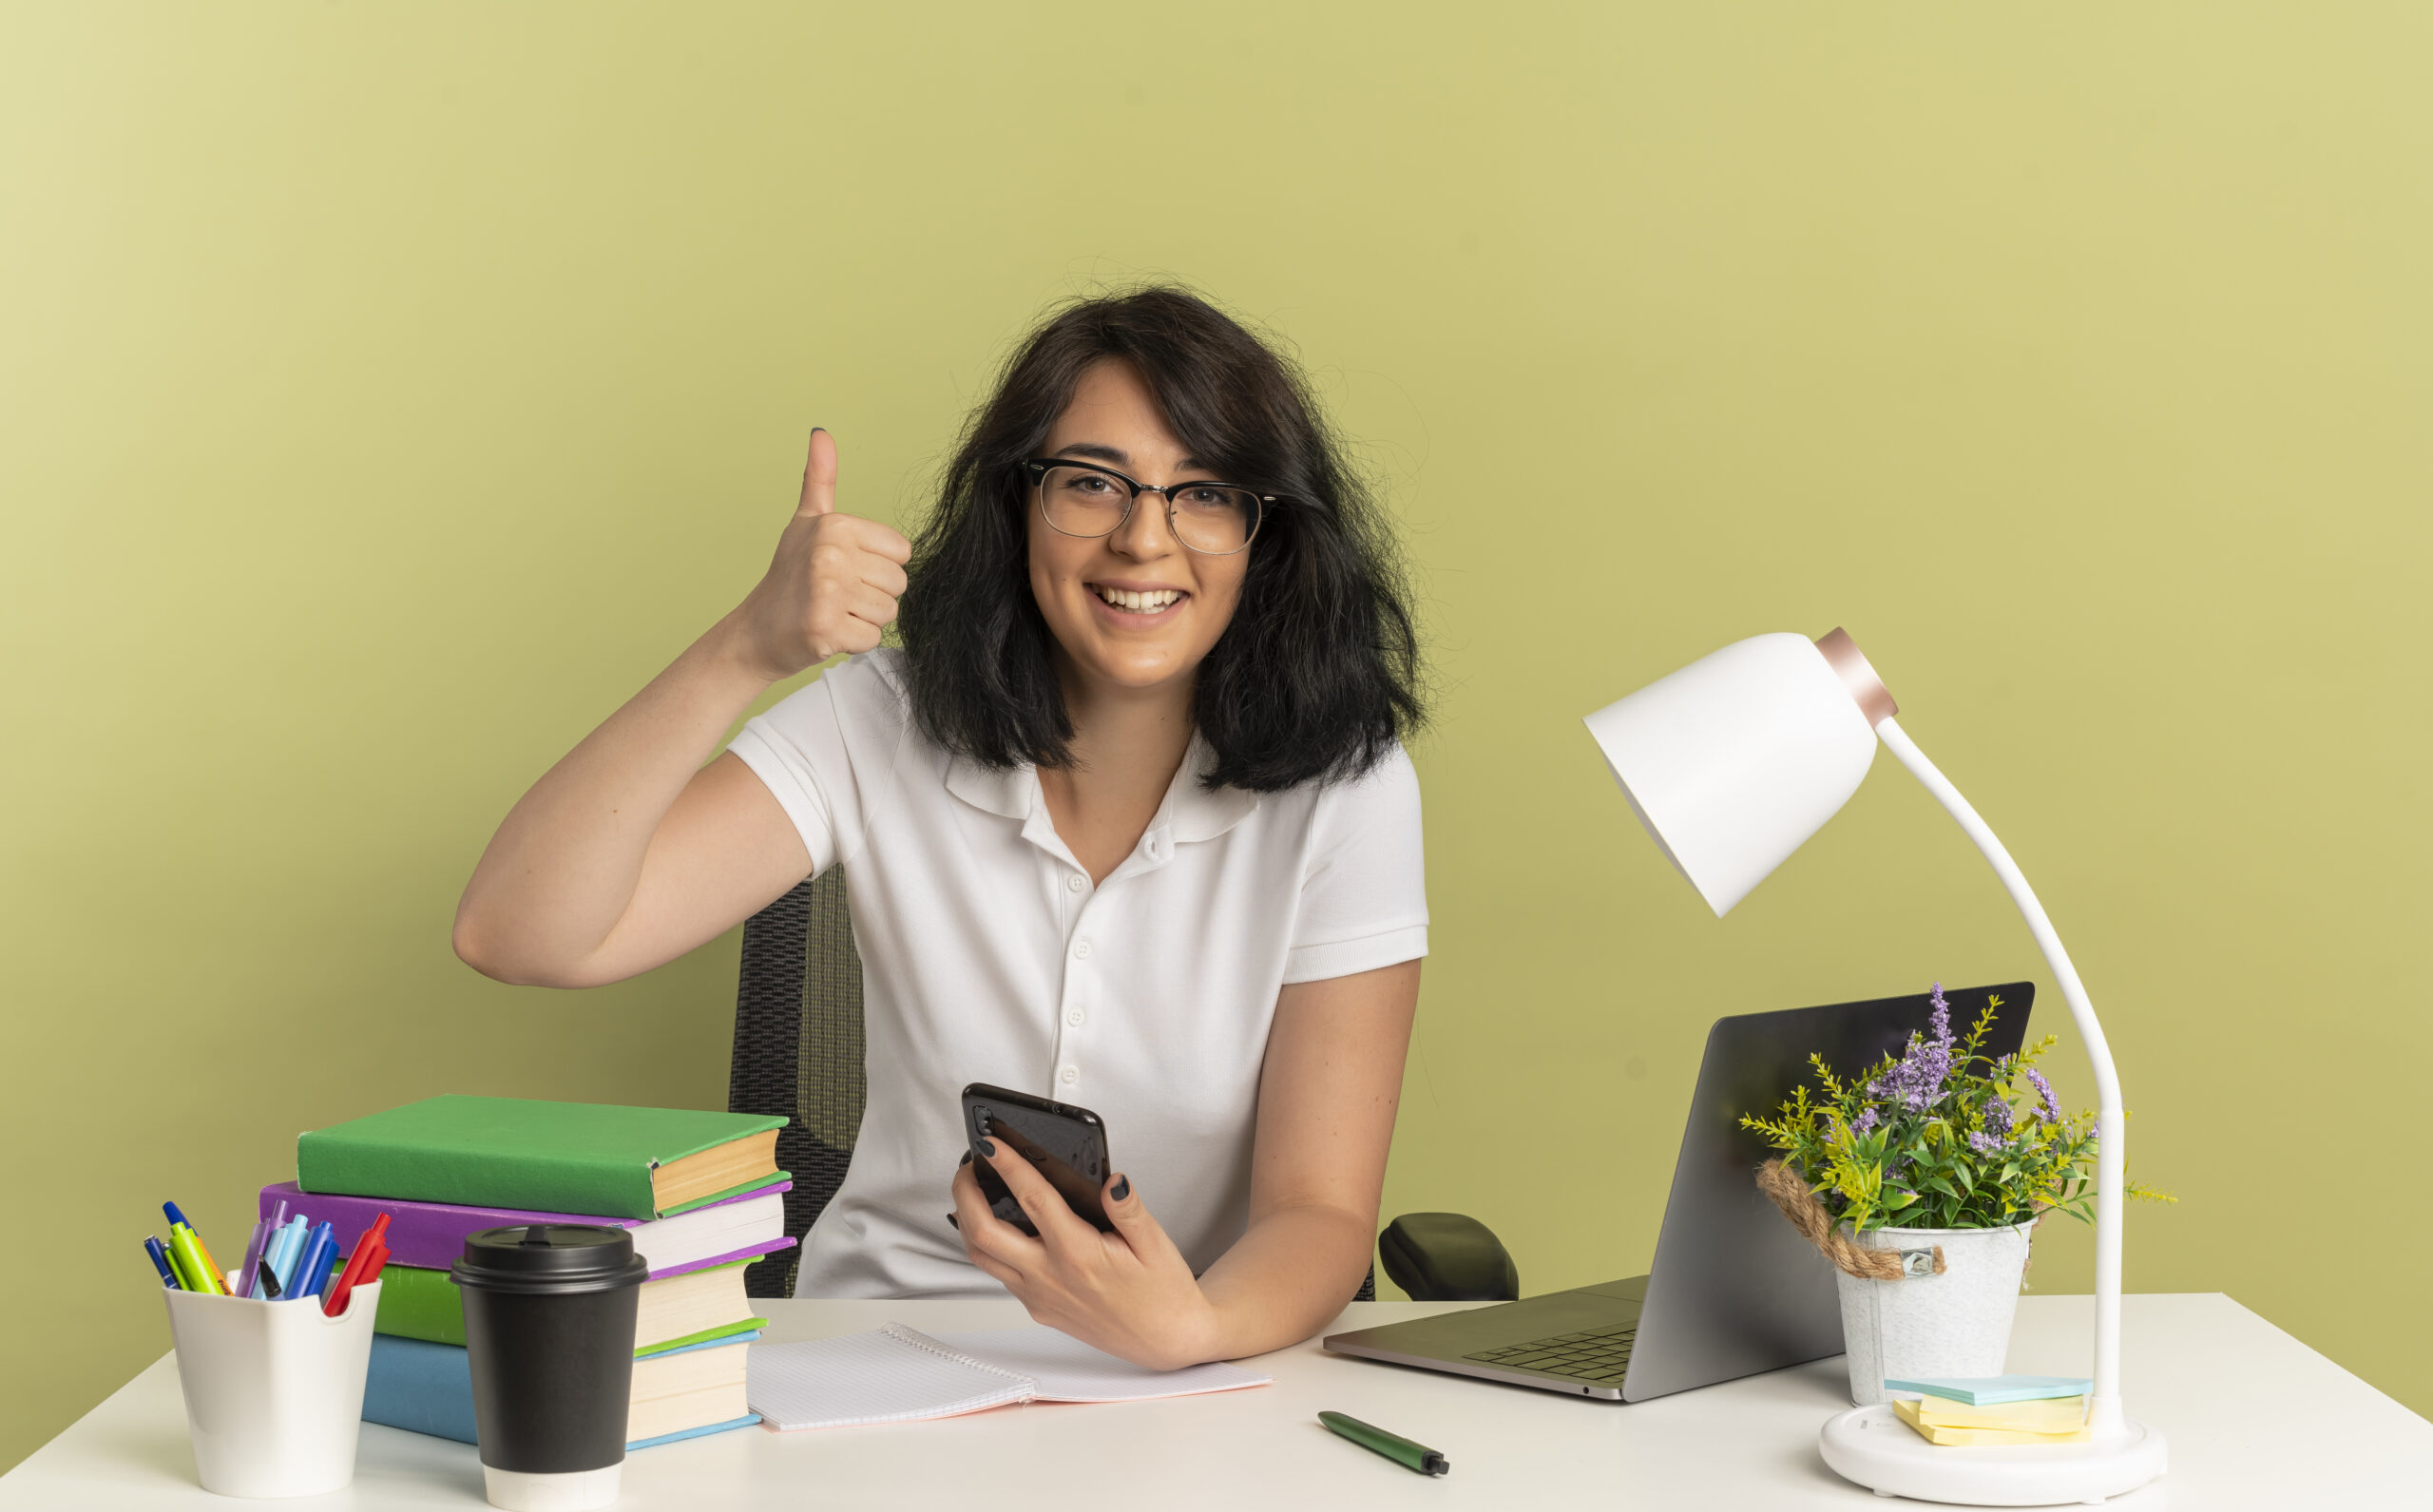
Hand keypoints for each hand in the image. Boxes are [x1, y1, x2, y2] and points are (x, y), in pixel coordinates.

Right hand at [726, 429, 912, 682]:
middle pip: (898, 584)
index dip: (878, 567)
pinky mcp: (826, 628)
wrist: (755, 632)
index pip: (901, 552)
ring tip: (833, 612)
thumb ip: (819, 479)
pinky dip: (854, 642)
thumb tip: (821, 431)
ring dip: (865, 620)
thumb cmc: (788, 577)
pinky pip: (872, 638)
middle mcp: (831, 554)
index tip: (845, 570)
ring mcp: (828, 592)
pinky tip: (828, 631)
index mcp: (835, 526)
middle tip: (838, 596)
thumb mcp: (805, 522)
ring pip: (889, 613)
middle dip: (873, 596)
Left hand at [951, 1141, 1220, 1371]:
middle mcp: (1050, 1277)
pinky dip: (986, 1246)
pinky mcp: (1039, 1308)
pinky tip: (998, 1228)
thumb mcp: (1156, 1243)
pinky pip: (999, 1275)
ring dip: (967, 1221)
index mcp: (1078, 1254)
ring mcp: (1039, 1296)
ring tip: (973, 1192)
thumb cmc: (1162, 1293)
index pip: (1032, 1199)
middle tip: (969, 1165)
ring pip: (981, 1257)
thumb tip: (1111, 1179)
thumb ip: (1129, 1209)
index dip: (1008, 1165)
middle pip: (983, 1232)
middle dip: (966, 1192)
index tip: (993, 1143)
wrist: (1165, 1341)